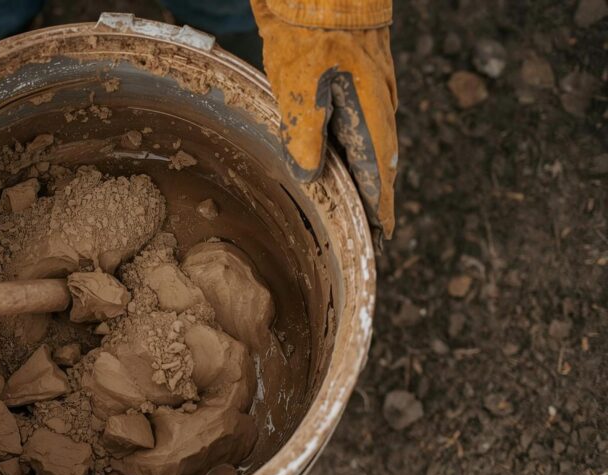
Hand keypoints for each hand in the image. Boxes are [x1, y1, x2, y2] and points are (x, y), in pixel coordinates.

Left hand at [252, 1, 397, 237]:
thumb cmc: (311, 31)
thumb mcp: (299, 85)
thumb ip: (305, 133)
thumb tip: (310, 176)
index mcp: (369, 115)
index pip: (379, 173)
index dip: (380, 205)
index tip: (384, 233)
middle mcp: (378, 105)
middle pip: (379, 161)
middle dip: (375, 193)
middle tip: (372, 224)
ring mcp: (372, 88)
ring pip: (371, 140)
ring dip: (366, 168)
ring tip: (360, 195)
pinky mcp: (359, 74)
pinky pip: (362, 119)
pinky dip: (356, 141)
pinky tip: (344, 147)